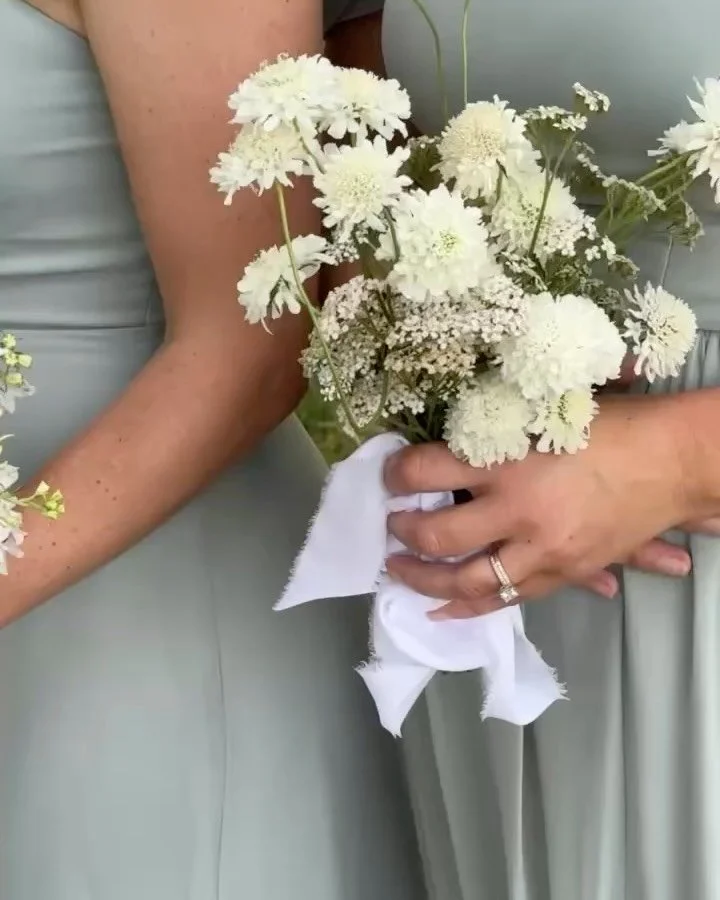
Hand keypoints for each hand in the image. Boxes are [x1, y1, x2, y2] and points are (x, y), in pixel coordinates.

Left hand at [384, 394, 708, 618]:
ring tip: (398, 571)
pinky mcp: (564, 572)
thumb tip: (445, 446)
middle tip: (390, 527)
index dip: (397, 474)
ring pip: (467, 580)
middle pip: (439, 534)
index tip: (389, 475)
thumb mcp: (542, 411)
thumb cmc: (610, 424)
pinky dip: (470, 608)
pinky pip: (508, 600)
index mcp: (509, 458)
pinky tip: (442, 610)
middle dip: (403, 532)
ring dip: (424, 579)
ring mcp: (542, 549)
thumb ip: (495, 431)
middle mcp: (519, 509)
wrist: (673, 460)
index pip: (428, 471)